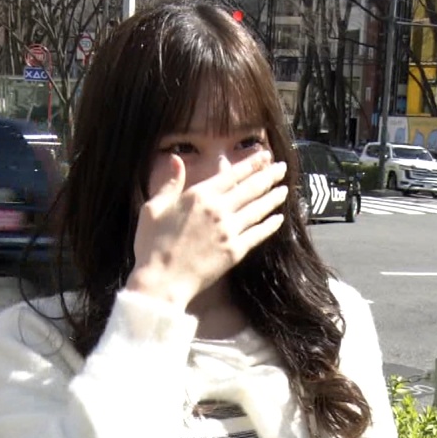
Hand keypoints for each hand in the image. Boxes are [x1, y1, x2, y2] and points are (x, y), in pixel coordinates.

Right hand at [128, 149, 288, 306]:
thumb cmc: (151, 245)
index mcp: (199, 196)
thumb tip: (176, 159)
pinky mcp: (235, 252)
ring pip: (258, 209)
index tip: (264, 156)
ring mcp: (229, 231)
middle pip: (251, 189)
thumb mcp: (153, 208)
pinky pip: (258, 234)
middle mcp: (218, 210)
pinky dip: (271, 225)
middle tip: (282, 167)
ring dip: (273, 198)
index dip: (251, 163)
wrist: (161, 281)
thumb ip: (169, 183)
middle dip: (269, 176)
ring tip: (285, 189)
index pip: (232, 174)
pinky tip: (279, 219)